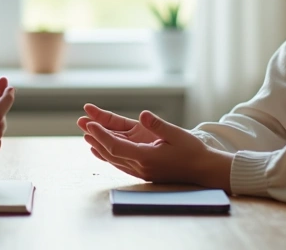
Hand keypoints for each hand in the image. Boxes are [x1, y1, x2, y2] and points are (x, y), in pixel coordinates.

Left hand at [82, 109, 233, 190]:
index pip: (116, 147)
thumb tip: (144, 115)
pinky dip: (108, 153)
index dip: (101, 135)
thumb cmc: (193, 152)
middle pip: (110, 153)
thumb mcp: (177, 134)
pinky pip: (121, 161)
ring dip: (99, 145)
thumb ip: (159, 125)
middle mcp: (140, 166)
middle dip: (95, 137)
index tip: (90, 124)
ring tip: (86, 132)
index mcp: (146, 158)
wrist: (204, 170)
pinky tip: (99, 148)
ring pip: (114, 158)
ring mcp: (141, 170)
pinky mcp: (143, 169)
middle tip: (82, 123)